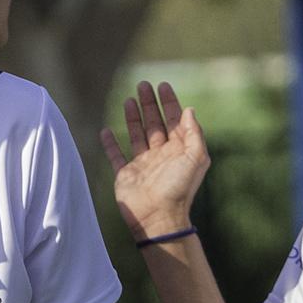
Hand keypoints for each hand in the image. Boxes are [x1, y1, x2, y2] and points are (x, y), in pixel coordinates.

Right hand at [99, 81, 209, 241]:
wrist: (158, 217)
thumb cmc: (179, 188)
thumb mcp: (196, 158)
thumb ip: (194, 133)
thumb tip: (189, 110)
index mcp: (178, 151)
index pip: (174, 120)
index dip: (169, 102)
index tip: (163, 85)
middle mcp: (160, 155)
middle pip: (155, 123)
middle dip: (149, 104)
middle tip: (143, 85)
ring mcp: (142, 164)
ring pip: (137, 135)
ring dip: (133, 117)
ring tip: (129, 99)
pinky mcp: (125, 175)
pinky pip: (116, 155)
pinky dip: (110, 143)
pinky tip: (107, 130)